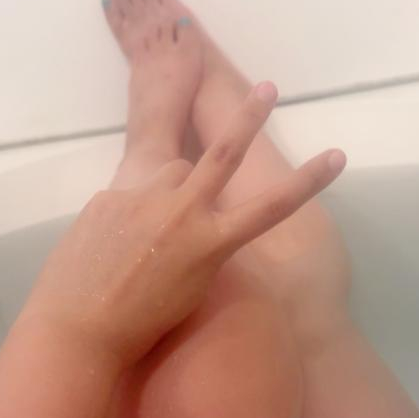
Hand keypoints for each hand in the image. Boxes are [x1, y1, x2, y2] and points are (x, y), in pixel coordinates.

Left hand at [21, 82, 344, 366]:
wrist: (81, 328)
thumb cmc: (144, 324)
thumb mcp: (191, 287)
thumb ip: (203, 245)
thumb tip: (199, 217)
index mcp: (210, 242)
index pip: (272, 207)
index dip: (309, 181)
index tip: (337, 155)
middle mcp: (183, 211)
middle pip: (223, 153)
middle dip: (249, 118)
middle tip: (269, 88)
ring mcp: (143, 198)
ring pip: (170, 170)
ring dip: (172, 186)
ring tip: (152, 222)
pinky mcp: (109, 197)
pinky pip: (131, 193)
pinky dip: (132, 210)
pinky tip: (116, 241)